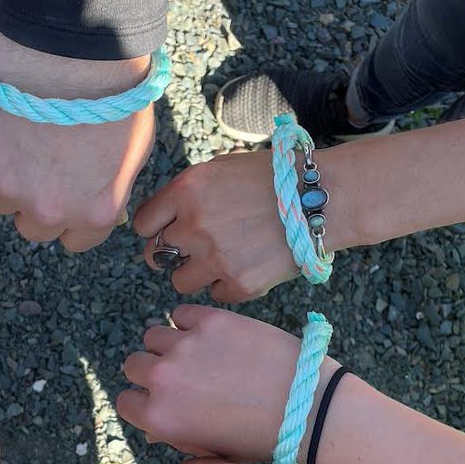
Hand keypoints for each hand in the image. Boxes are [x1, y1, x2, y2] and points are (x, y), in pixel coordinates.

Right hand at [0, 27, 154, 251]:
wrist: (73, 49)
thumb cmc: (114, 93)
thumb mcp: (133, 153)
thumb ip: (109, 189)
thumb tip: (94, 201)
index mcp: (92, 214)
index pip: (75, 242)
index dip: (72, 212)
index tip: (70, 190)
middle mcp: (48, 210)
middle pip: (33, 226)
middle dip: (36, 200)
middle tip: (41, 161)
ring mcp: (7, 186)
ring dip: (6, 175)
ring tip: (20, 133)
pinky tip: (1, 120)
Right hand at [117, 305, 341, 462]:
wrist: (306, 407)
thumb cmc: (260, 438)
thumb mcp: (211, 450)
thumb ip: (175, 436)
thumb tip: (153, 427)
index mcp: (159, 416)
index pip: (125, 400)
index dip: (143, 400)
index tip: (162, 399)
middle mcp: (162, 379)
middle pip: (134, 364)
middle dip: (152, 370)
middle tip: (181, 376)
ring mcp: (184, 346)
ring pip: (154, 335)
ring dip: (169, 345)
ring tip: (197, 354)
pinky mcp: (210, 320)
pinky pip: (181, 313)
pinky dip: (190, 322)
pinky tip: (210, 336)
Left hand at [133, 150, 350, 301]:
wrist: (321, 199)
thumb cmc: (272, 179)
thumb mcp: (221, 169)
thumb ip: (186, 193)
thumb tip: (160, 218)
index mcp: (186, 190)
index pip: (143, 225)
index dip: (155, 229)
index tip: (169, 230)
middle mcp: (194, 225)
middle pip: (155, 256)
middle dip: (172, 253)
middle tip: (195, 248)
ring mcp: (215, 257)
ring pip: (179, 282)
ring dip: (194, 274)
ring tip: (220, 259)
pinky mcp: (239, 283)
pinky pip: (214, 294)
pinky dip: (226, 285)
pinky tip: (246, 265)